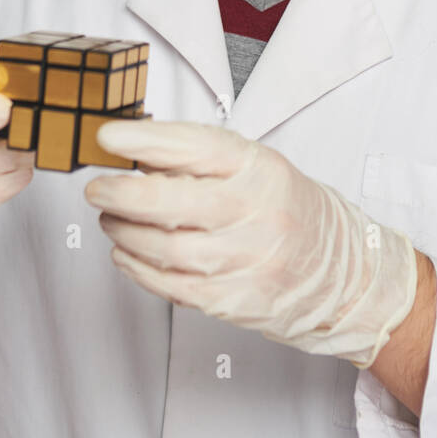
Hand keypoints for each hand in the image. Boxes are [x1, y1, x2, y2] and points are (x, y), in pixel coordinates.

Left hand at [83, 118, 417, 367]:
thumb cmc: (286, 209)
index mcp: (259, 170)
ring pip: (164, 248)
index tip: (109, 137)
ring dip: (124, 231)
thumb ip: (200, 158)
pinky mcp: (231, 301)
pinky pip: (170, 285)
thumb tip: (133, 149)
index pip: (197, 148)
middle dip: (122, 194)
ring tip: (111, 217)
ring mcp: (243, 261)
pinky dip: (137, 267)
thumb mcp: (256, 166)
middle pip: (173, 204)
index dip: (147, 141)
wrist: (339, 272)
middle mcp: (254, 214)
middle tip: (97, 188)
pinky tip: (126, 251)